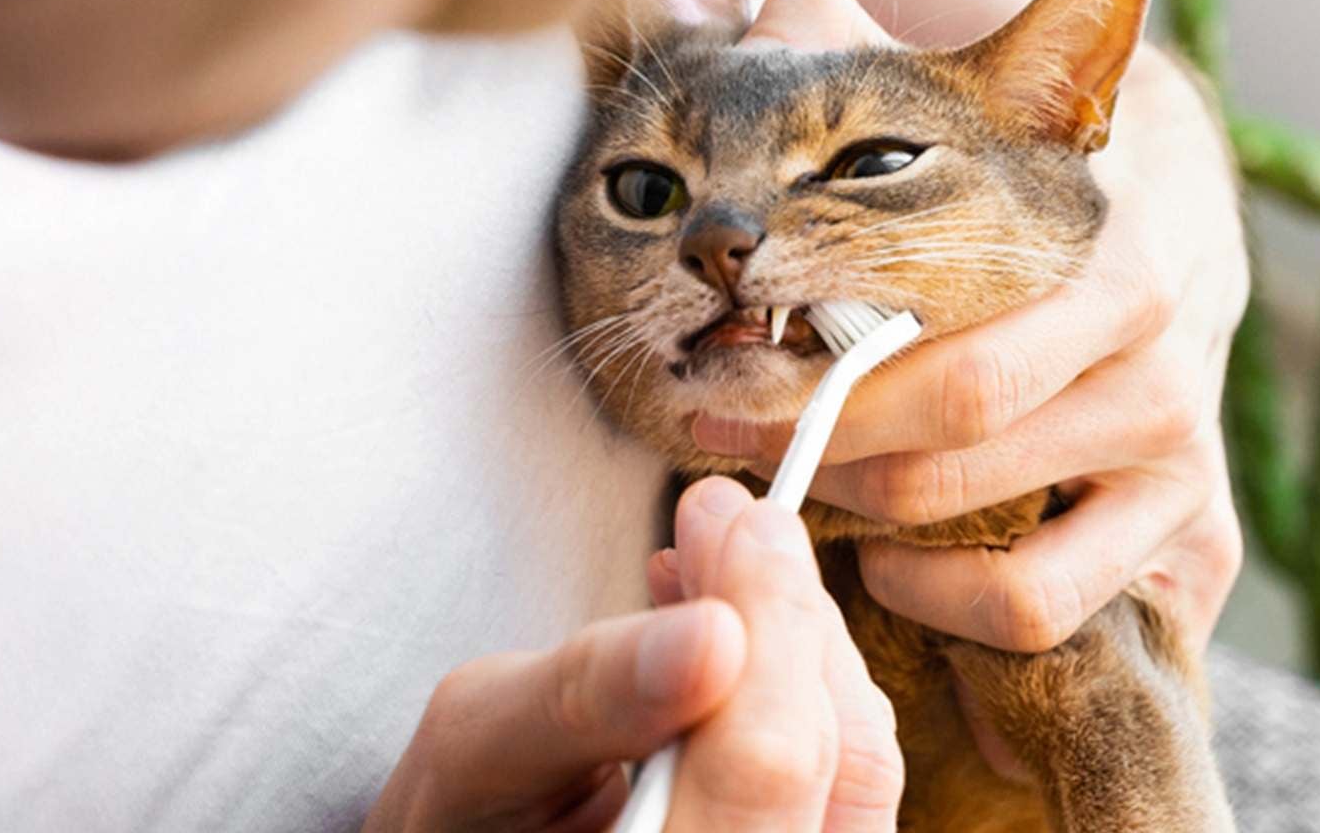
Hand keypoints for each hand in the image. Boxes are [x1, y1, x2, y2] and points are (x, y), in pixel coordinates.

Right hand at [364, 477, 901, 832]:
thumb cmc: (460, 820)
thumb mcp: (481, 747)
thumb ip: (593, 689)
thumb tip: (716, 630)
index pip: (763, 765)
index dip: (769, 623)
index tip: (733, 517)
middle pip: (841, 760)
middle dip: (789, 616)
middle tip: (732, 520)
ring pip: (859, 762)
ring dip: (799, 643)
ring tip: (721, 562)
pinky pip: (846, 775)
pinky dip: (803, 686)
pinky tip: (739, 628)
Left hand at [693, 0, 1247, 655]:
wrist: (1180, 232)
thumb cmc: (1038, 192)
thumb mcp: (974, 120)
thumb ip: (878, 69)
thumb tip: (788, 12)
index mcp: (1119, 263)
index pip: (955, 352)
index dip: (821, 379)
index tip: (722, 368)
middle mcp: (1162, 372)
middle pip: (953, 444)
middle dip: (813, 445)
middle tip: (725, 428)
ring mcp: (1182, 468)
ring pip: (996, 549)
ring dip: (871, 530)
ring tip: (812, 492)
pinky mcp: (1192, 546)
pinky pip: (1044, 611)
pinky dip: (951, 603)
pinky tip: (898, 560)